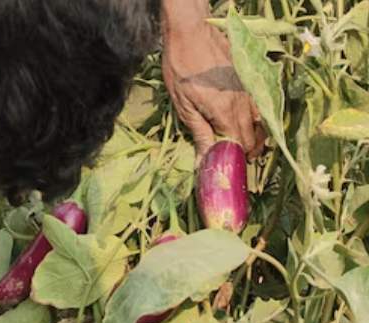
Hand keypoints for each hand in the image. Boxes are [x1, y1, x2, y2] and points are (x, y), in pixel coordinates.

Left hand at [162, 14, 266, 159]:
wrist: (192, 34)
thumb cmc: (182, 68)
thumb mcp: (183, 105)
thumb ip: (199, 132)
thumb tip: (204, 158)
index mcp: (225, 112)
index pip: (238, 145)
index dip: (236, 159)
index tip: (230, 169)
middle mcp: (242, 103)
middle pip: (252, 136)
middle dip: (248, 152)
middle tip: (240, 163)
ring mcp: (248, 90)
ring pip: (260, 122)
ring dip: (256, 137)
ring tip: (248, 149)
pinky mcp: (249, 80)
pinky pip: (259, 106)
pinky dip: (257, 120)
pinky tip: (250, 125)